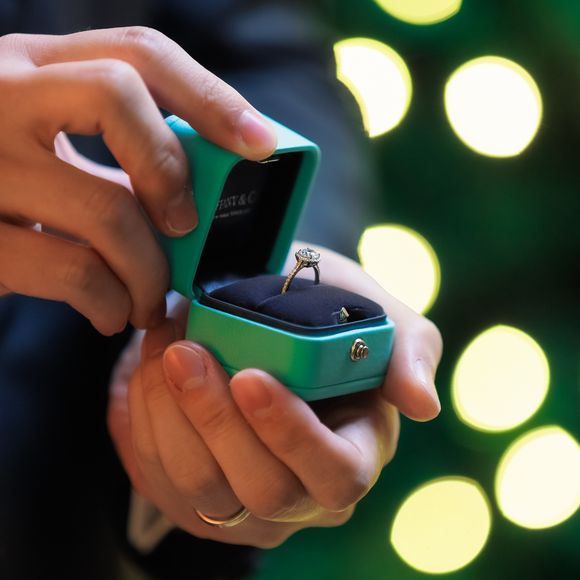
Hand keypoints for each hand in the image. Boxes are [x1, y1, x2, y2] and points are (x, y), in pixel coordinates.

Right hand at [0, 27, 276, 333]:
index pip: (138, 51)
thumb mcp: (47, 144)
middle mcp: (0, 93)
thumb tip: (200, 198)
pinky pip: (70, 270)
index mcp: (33, 65)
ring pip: (105, 206)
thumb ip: (111, 155)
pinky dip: (110, 302)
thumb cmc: (0, 182)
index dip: (211, 95)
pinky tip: (112, 312)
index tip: (260, 143)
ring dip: (149, 269)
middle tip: (184, 228)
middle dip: (173, 173)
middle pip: (120, 98)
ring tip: (152, 299)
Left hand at [108, 251, 440, 546]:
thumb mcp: (372, 312)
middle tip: (187, 353)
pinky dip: (147, 415)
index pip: (338, 473)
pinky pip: (161, 473)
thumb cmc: (322, 313)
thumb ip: (407, 348)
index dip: (293, 434)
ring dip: (172, 414)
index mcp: (356, 451)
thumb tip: (422, 403)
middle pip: (263, 488)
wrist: (260, 316)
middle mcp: (303, 493)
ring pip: (202, 486)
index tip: (250, 376)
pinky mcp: (195, 496)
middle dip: (217, 420)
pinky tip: (151, 366)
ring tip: (165, 347)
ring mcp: (245, 501)